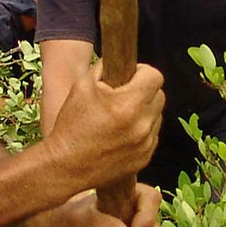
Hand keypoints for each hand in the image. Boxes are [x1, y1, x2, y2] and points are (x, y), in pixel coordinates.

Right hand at [45, 61, 163, 195]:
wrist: (65, 167)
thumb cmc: (71, 125)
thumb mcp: (82, 86)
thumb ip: (104, 67)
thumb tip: (118, 59)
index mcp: (129, 105)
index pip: (155, 76)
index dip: (142, 71)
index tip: (131, 75)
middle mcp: (142, 125)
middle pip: (159, 95)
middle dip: (145, 91)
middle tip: (125, 94)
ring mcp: (145, 144)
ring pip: (156, 116)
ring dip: (144, 112)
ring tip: (121, 115)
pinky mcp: (145, 158)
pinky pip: (152, 136)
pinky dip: (141, 130)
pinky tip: (121, 132)